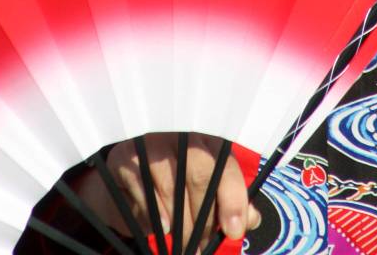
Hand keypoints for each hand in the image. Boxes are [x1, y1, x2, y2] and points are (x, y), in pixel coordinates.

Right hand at [75, 132, 260, 250]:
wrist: (127, 184)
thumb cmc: (173, 188)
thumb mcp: (204, 195)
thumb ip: (228, 203)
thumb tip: (251, 218)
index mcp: (207, 139)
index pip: (226, 165)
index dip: (233, 199)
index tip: (234, 230)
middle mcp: (181, 133)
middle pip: (200, 173)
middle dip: (204, 218)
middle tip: (202, 247)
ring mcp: (152, 140)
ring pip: (171, 183)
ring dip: (180, 221)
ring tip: (185, 244)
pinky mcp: (125, 156)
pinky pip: (141, 184)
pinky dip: (154, 209)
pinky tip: (164, 226)